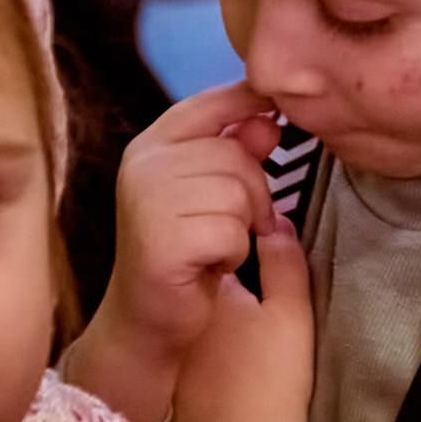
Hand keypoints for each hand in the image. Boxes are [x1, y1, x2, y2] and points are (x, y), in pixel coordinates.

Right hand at [62, 83, 280, 421]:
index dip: (251, 102)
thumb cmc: (185, 250)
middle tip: (226, 226)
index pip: (211, 102)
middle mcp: (143, 165)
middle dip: (251, 194)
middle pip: (236, 154)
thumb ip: (237, 149)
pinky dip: (233, 254)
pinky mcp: (162, 242)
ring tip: (212, 246)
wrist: (148, 320)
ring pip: (239, 193)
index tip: (278, 114)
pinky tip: (207, 266)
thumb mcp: (211, 191)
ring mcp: (147, 202)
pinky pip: (233, 232)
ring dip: (241, 227)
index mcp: (151, 144)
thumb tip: (270, 118)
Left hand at [173, 214, 315, 421]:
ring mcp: (173, 346)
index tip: (264, 249)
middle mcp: (180, 311)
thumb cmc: (273, 376)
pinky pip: (191, 342)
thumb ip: (284, 262)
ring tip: (249, 323)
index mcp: (209, 289)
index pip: (219, 246)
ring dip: (217, 307)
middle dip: (225, 273)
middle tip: (257, 285)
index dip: (242, 245)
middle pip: (205, 278)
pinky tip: (231, 357)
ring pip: (199, 311)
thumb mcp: (290, 312)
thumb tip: (275, 222)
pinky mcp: (173, 379)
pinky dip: (208, 339)